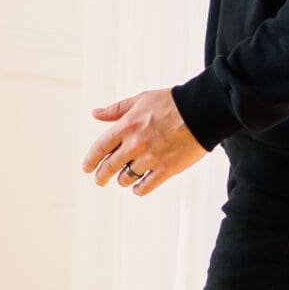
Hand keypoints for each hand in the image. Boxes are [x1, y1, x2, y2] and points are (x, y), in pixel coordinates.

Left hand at [83, 90, 205, 198]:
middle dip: (101, 176)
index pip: (99, 148)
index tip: (86, 168)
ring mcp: (150, 159)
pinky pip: (145, 186)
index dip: (90, 161)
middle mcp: (135, 145)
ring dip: (122, 180)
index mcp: (126, 126)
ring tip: (123, 180)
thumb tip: (95, 113)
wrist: (202, 111)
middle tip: (99, 180)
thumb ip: (116, 109)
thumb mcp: (140, 100)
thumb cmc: (171, 102)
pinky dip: (138, 189)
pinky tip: (137, 188)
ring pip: (126, 178)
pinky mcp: (166, 170)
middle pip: (109, 167)